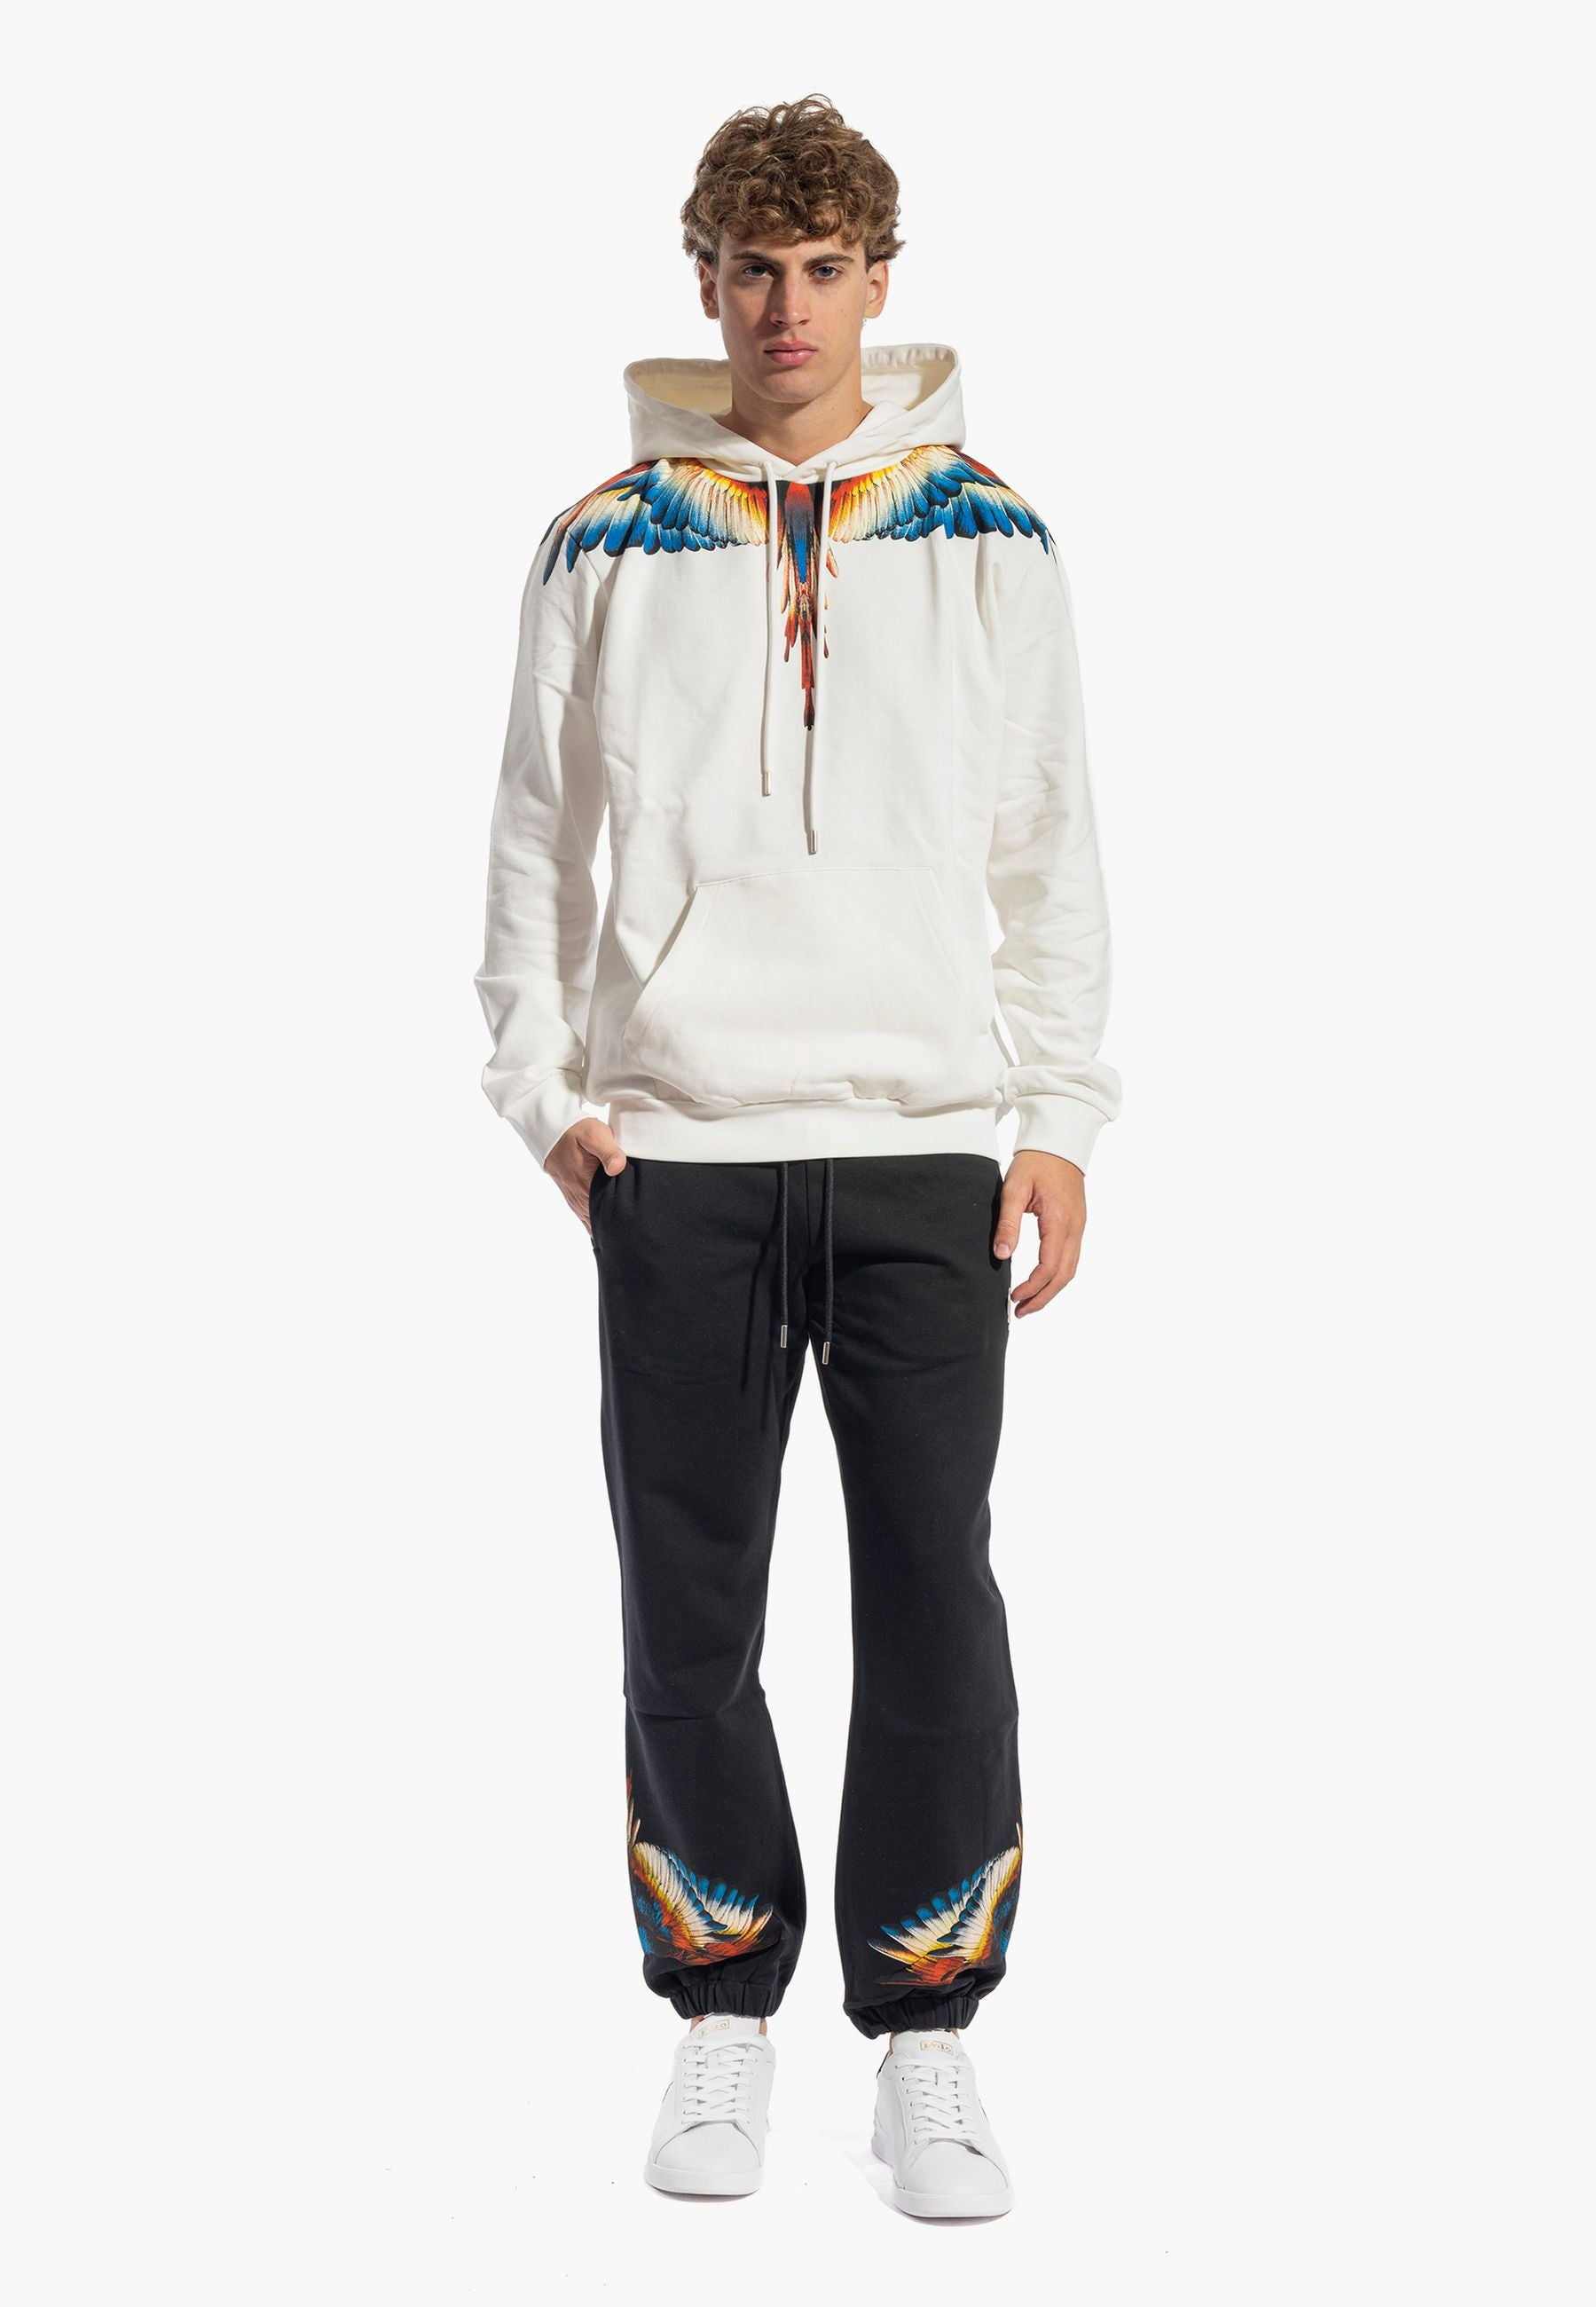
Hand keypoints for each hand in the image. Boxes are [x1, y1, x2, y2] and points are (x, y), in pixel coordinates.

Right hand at [545, 1122, 627, 1236]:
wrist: (549, 1129)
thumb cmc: (575, 1131)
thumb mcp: (595, 1135)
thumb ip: (608, 1152)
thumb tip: (618, 1168)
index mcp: (587, 1186)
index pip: (606, 1215)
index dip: (621, 1223)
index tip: (636, 1231)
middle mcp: (579, 1197)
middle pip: (600, 1222)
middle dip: (616, 1229)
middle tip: (635, 1238)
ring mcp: (574, 1198)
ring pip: (591, 1221)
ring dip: (605, 1227)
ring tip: (623, 1238)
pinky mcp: (571, 1194)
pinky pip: (584, 1215)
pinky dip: (594, 1222)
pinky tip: (604, 1229)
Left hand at [993, 1152, 1085, 1317]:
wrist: (1059, 1142)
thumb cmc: (1035, 1162)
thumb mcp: (1014, 1189)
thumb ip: (1007, 1223)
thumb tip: (1001, 1255)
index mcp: (1060, 1222)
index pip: (1049, 1267)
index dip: (1032, 1288)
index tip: (1013, 1298)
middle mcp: (1075, 1228)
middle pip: (1064, 1276)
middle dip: (1043, 1298)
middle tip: (1020, 1312)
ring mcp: (1079, 1227)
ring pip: (1070, 1270)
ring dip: (1051, 1290)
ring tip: (1029, 1303)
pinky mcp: (1077, 1225)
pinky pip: (1071, 1258)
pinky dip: (1057, 1276)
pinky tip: (1041, 1282)